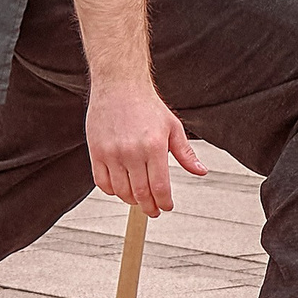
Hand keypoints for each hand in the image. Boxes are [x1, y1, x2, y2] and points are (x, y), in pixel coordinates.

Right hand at [84, 80, 206, 213]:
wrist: (119, 86)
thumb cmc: (147, 105)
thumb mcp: (173, 127)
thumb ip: (186, 154)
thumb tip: (201, 172)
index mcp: (154, 146)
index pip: (159, 187)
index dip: (164, 202)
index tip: (166, 207)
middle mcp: (132, 152)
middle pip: (140, 193)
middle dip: (149, 207)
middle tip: (153, 211)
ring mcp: (111, 153)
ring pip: (121, 191)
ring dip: (131, 200)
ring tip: (139, 200)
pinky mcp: (95, 152)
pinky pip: (102, 182)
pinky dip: (112, 191)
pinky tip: (121, 189)